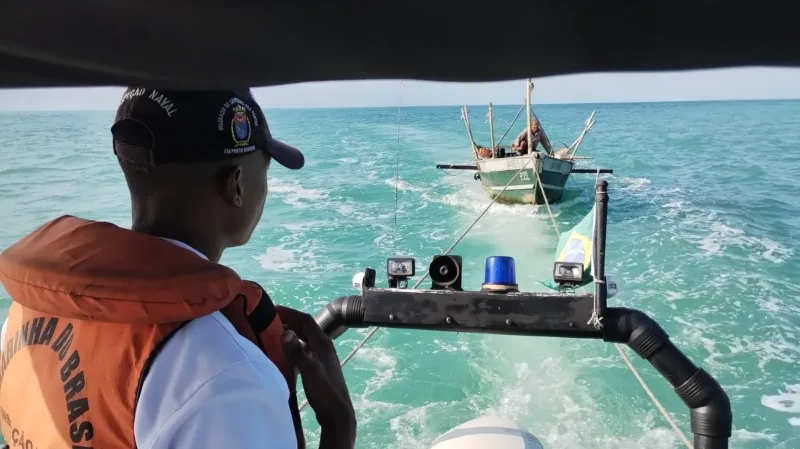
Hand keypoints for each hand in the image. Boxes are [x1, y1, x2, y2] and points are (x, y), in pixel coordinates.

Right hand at [277, 306, 355, 445]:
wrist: (337, 414)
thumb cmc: (325, 391)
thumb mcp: (309, 370)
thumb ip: (297, 352)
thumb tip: (285, 332)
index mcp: (322, 343)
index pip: (305, 320)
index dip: (289, 312)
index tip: (270, 309)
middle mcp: (323, 346)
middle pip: (304, 328)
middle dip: (287, 322)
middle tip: (266, 322)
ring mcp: (321, 357)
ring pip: (304, 339)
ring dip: (289, 335)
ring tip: (271, 336)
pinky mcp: (318, 367)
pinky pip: (303, 350)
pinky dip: (292, 348)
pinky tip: (282, 355)